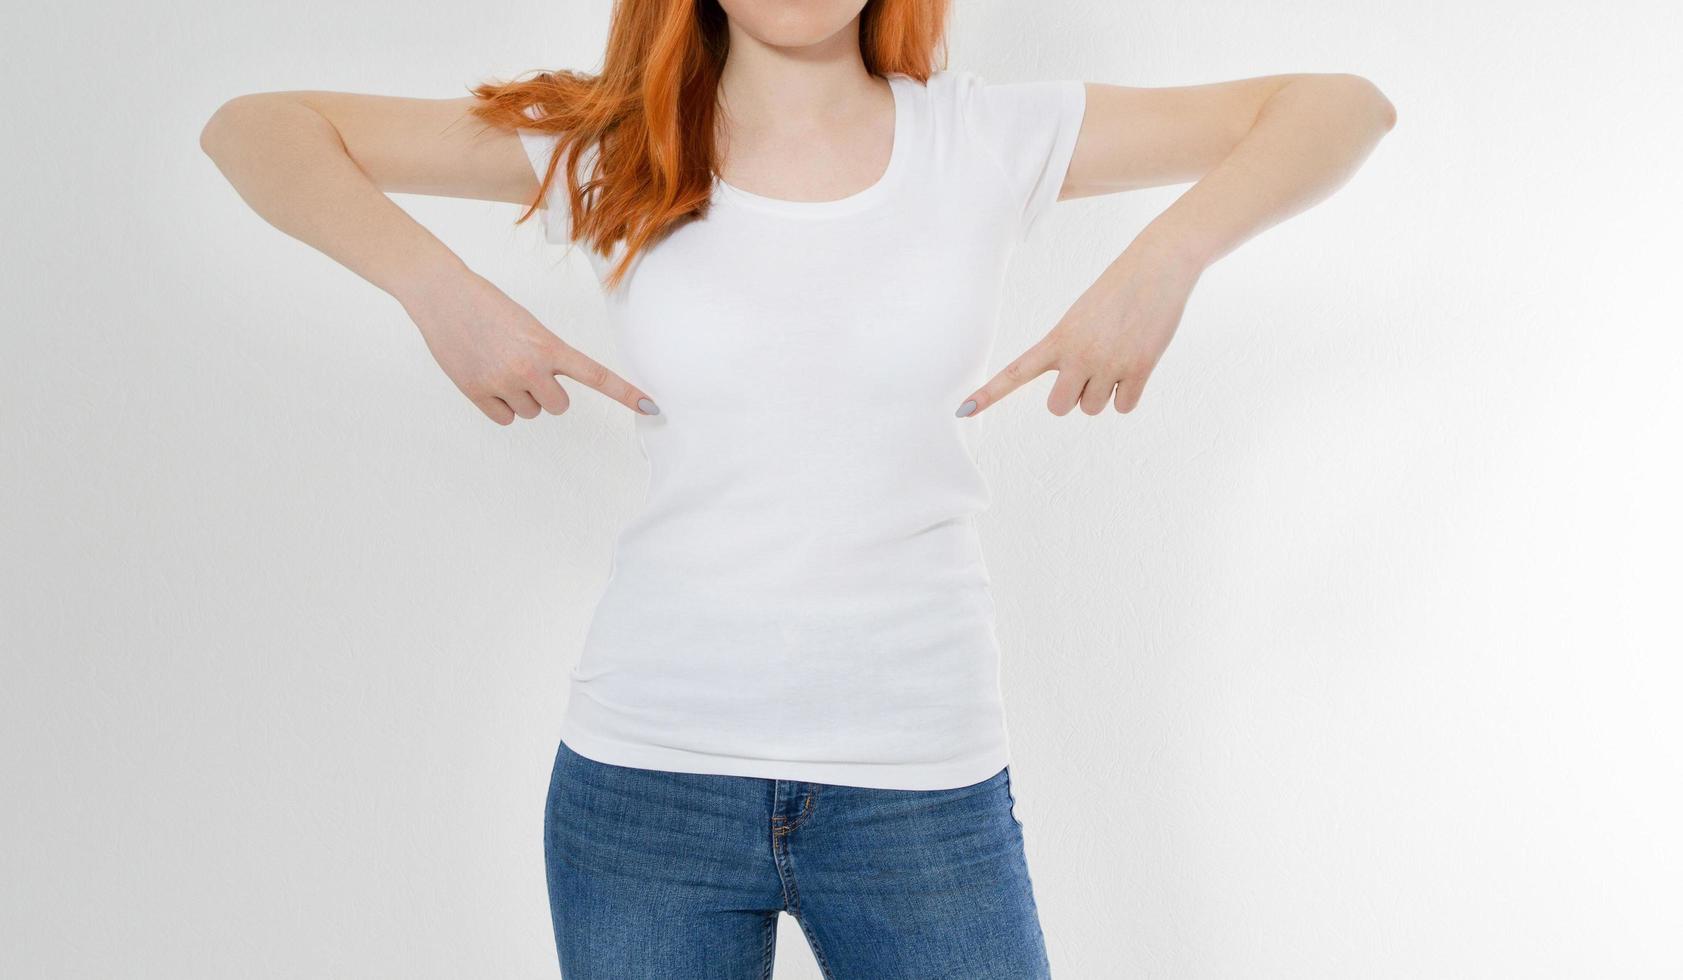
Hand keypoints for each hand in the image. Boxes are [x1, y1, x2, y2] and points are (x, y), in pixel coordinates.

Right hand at [400, 268, 658, 425]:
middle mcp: (530, 368)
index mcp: (549, 346)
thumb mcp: (528, 325)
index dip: (625, 393)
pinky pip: (505, 418)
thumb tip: (550, 390)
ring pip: (531, 413)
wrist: (444, 295)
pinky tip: (486, 379)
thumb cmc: (488, 306)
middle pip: (559, 407)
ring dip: (520, 397)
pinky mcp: (477, 392)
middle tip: (526, 369)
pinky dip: (500, 406)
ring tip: (499, 366)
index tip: (653, 408)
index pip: (596, 375)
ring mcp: (503, 382)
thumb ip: (546, 356)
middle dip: (547, 394)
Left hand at [956, 243, 1201, 417]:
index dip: (989, 394)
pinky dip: (1128, 395)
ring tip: (1116, 359)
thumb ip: (1068, 351)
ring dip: (1103, 394)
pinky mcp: (1140, 369)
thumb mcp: (1080, 316)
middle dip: (1071, 398)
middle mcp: (1079, 355)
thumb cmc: (1117, 290)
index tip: (963, 411)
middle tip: (1087, 374)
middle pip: (1058, 408)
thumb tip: (1077, 389)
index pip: (1016, 372)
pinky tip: (1134, 366)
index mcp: (1058, 338)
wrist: (1156, 267)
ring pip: (1092, 409)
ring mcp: (1109, 364)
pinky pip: (1124, 407)